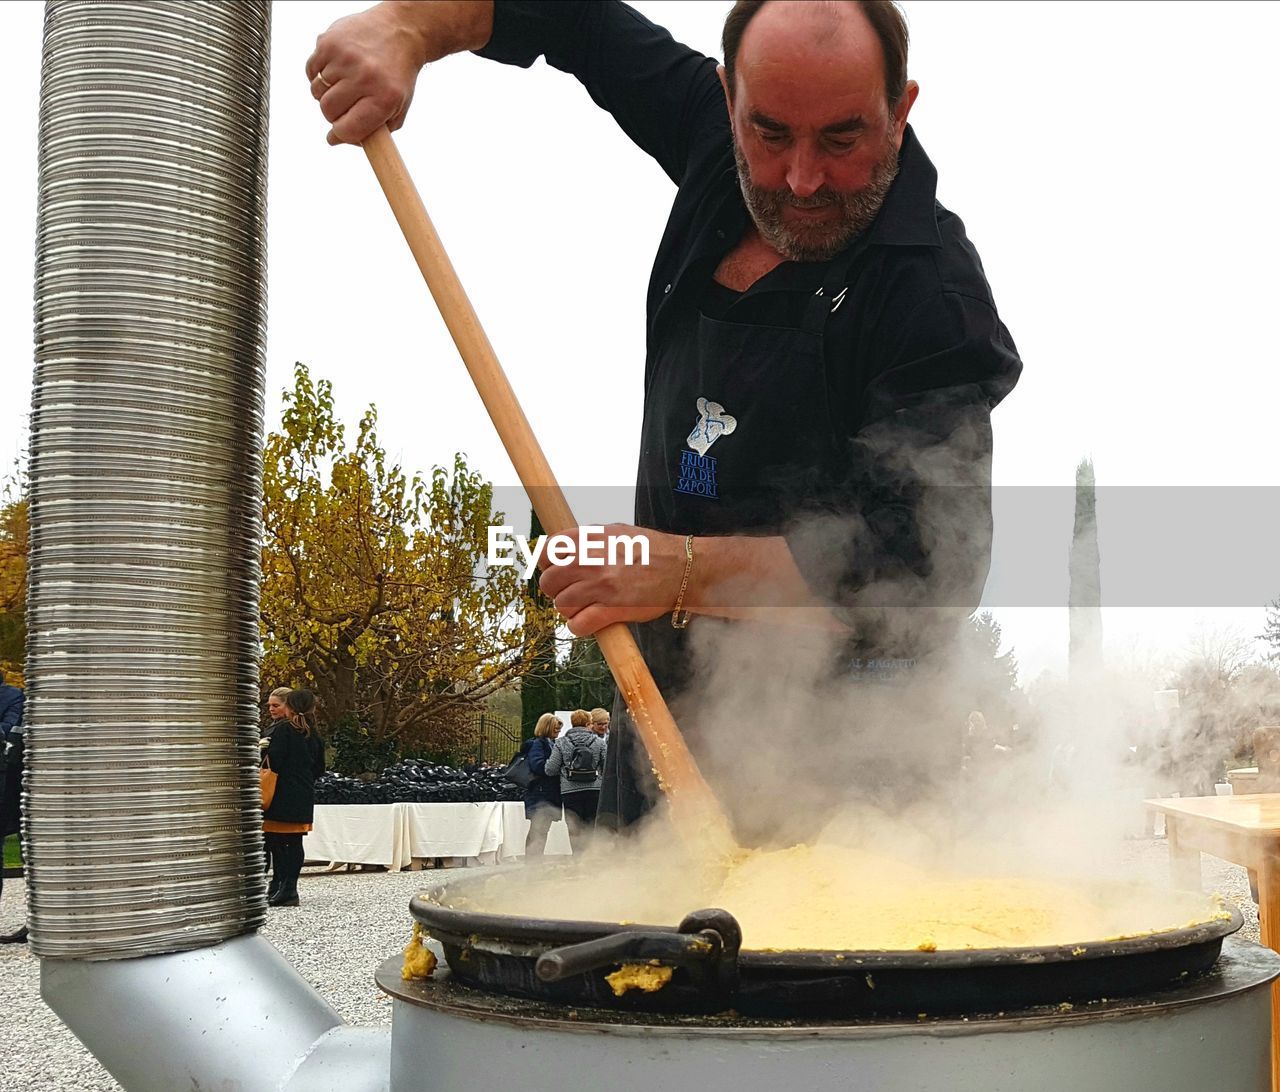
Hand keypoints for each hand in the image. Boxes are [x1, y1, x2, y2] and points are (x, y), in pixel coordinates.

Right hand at [305, 2, 492, 145]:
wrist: (400, 33)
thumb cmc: (397, 76)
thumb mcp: (397, 109)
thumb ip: (372, 132)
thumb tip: (335, 140)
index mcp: (384, 98)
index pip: (348, 129)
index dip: (342, 133)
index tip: (343, 130)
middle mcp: (364, 77)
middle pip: (328, 111)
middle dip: (334, 114)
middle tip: (346, 104)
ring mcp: (344, 57)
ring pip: (317, 91)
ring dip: (327, 93)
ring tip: (345, 83)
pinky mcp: (329, 42)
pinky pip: (311, 70)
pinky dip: (319, 74)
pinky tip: (337, 69)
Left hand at [536, 524, 686, 636]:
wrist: (682, 569)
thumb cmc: (652, 551)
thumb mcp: (617, 532)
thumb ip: (589, 539)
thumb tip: (562, 548)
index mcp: (592, 539)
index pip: (548, 550)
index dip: (547, 563)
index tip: (554, 569)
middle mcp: (593, 560)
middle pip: (549, 581)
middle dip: (556, 590)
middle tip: (570, 591)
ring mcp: (602, 586)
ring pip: (561, 604)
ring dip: (569, 609)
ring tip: (584, 607)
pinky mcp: (612, 610)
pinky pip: (578, 624)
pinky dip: (580, 626)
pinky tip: (590, 621)